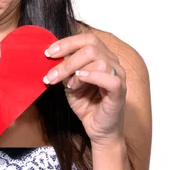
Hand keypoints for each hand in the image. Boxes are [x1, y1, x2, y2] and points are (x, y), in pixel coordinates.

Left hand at [43, 33, 125, 147]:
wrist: (98, 130)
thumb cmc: (87, 105)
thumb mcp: (70, 83)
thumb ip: (66, 70)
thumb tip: (53, 57)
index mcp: (102, 57)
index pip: (87, 39)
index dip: (67, 43)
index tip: (49, 52)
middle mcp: (113, 63)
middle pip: (91, 46)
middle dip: (67, 59)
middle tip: (51, 73)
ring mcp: (118, 76)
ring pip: (98, 60)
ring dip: (76, 70)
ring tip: (69, 85)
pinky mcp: (119, 91)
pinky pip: (110, 78)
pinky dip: (93, 76)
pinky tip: (80, 79)